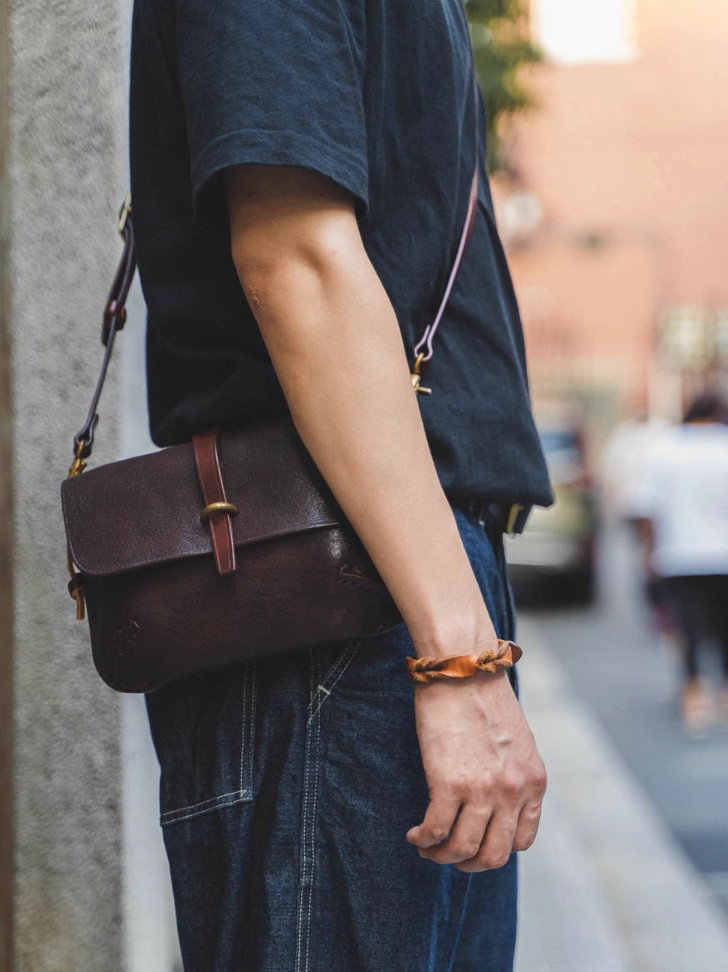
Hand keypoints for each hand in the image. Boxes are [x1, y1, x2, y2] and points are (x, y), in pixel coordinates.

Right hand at [407, 663, 545, 871]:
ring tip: (426, 847)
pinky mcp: (449, 783)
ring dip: (441, 856)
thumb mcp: (516, 740)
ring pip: (463, 850)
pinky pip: (436, 831)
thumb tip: (494, 800)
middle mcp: (513, 791)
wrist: (462, 667)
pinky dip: (423, 840)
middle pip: (494, 855)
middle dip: (469, 863)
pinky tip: (415, 834)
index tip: (475, 841)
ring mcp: (483, 790)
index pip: (522, 840)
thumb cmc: (482, 695)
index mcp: (534, 781)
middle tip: (449, 855)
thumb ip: (512, 773)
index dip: (495, 848)